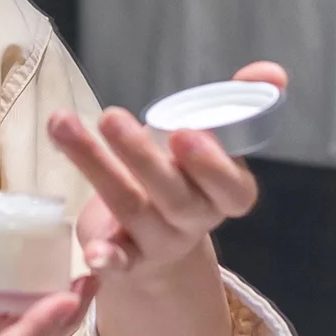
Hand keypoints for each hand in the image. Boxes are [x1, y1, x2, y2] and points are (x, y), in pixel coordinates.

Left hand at [45, 61, 286, 290]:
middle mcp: (196, 220)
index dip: (211, 165)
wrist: (160, 239)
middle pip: (173, 195)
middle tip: (112, 117)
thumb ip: (240, 101)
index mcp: (227, 192)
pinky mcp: (128, 259)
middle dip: (141, 156)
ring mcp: (161, 242)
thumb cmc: (187, 172)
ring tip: (64, 125)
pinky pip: (119, 263)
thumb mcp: (212, 136)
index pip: (231, 188)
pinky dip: (107, 259)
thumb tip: (271, 72)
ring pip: (132, 207)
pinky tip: (90, 251)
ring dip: (97, 167)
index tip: (184, 133)